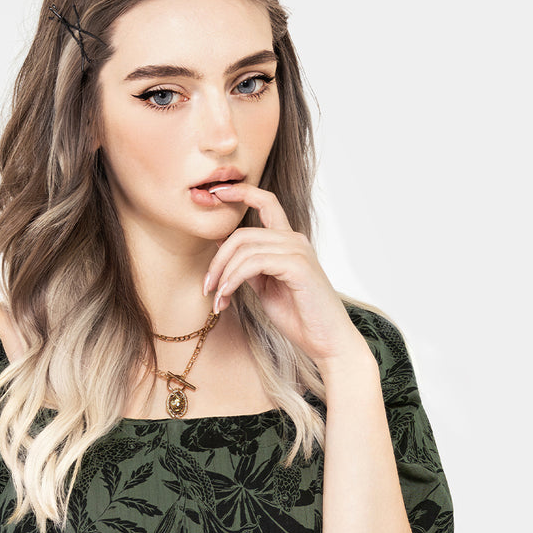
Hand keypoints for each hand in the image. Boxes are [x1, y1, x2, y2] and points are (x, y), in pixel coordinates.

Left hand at [201, 182, 370, 367]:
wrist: (327, 341)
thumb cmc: (299, 317)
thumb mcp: (265, 287)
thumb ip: (247, 265)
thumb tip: (221, 244)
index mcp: (288, 241)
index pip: (265, 201)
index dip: (239, 192)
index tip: (214, 192)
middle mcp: (294, 240)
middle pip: (242, 233)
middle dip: (217, 260)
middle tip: (206, 287)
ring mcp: (297, 251)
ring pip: (245, 248)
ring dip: (222, 275)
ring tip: (216, 300)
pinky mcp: (298, 266)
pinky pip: (254, 263)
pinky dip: (233, 279)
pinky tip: (226, 297)